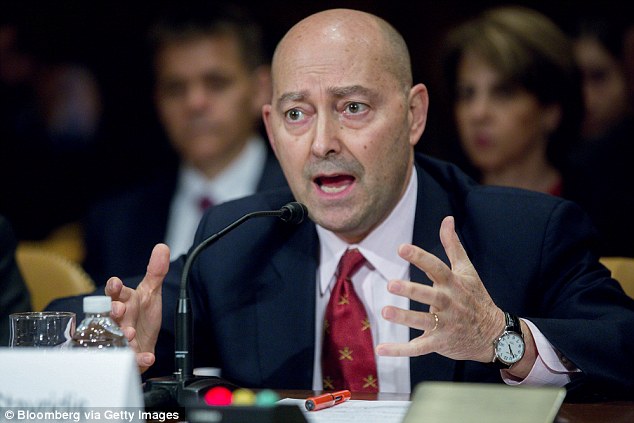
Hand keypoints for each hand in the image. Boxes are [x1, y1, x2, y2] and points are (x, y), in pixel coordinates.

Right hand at [105, 243, 169, 372]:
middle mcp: (117, 320)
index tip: (116, 284)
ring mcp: (120, 338)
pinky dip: (140, 358)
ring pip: (116, 336)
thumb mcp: (151, 292)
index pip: (114, 292)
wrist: (143, 341)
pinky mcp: (129, 356)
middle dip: (114, 312)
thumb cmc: (141, 314)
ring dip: (122, 334)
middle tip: (119, 311)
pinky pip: (132, 359)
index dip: (114, 288)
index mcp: (123, 301)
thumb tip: (162, 247)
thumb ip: (156, 272)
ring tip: (130, 333)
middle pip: (110, 314)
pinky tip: (148, 357)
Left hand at [376, 216, 503, 362]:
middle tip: (391, 284)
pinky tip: (380, 349)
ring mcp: (445, 324)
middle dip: (411, 290)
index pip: (436, 268)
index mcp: (453, 283)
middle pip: (429, 295)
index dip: (419, 257)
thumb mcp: (467, 270)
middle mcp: (449, 303)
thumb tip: (447, 219)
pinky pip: (418, 348)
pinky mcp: (440, 342)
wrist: (494, 334)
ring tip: (385, 312)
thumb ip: (453, 245)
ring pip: (422, 321)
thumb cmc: (476, 297)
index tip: (401, 248)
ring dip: (404, 318)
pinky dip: (399, 350)